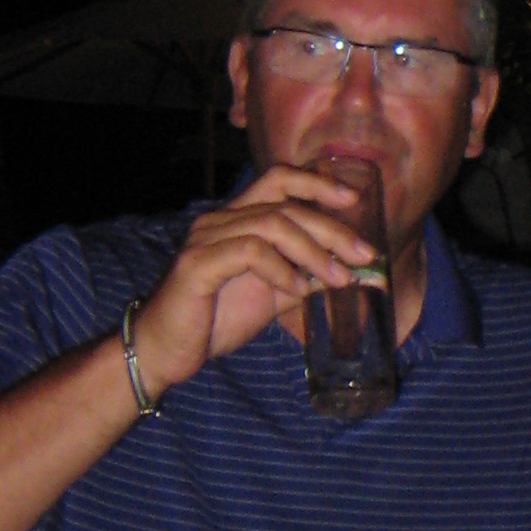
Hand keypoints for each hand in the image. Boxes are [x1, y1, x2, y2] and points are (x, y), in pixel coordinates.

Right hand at [127, 167, 378, 398]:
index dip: (317, 183)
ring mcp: (206, 239)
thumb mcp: (269, 296)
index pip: (278, 179)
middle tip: (364, 254)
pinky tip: (298, 291)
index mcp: (236, 219)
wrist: (165, 350)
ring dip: (313, 252)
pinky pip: (250, 253)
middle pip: (284, 204)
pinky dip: (281, 270)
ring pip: (271, 225)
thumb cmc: (214, 319)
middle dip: (331, 228)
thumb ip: (302, 279)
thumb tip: (347, 274)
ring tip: (339, 278)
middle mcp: (219, 220)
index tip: (354, 199)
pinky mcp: (198, 265)